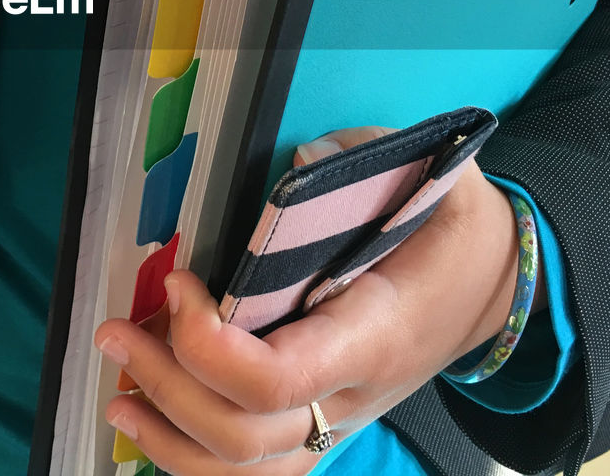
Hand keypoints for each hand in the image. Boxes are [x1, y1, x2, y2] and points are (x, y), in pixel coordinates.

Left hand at [93, 126, 523, 474]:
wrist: (493, 285)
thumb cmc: (454, 230)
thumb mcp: (435, 179)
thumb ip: (363, 163)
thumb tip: (295, 167)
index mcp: (373, 335)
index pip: (279, 379)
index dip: (208, 346)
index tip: (177, 284)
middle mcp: (351, 396)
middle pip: (244, 434)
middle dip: (165, 384)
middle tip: (116, 332)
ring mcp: (337, 419)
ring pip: (245, 471)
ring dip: (169, 438)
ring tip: (118, 394)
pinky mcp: (321, 422)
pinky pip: (257, 471)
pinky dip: (195, 459)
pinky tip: (152, 424)